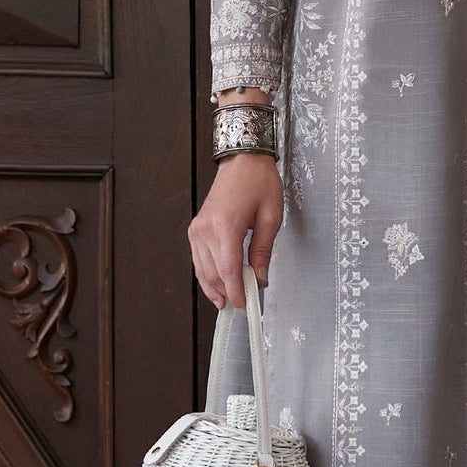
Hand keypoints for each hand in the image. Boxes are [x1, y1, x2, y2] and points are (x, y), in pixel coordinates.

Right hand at [189, 154, 282, 310]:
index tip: (245, 306)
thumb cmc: (259, 182)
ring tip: (230, 301)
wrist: (243, 160)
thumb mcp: (271, 218)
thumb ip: (263, 251)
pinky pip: (199, 259)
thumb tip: (260, 278)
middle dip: (229, 293)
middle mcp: (206, 229)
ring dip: (216, 288)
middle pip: (214, 274)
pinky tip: (217, 286)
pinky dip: (208, 275)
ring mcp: (197, 229)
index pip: (229, 270)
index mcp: (226, 226)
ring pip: (203, 270)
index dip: (237, 292)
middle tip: (245, 306)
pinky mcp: (195, 229)